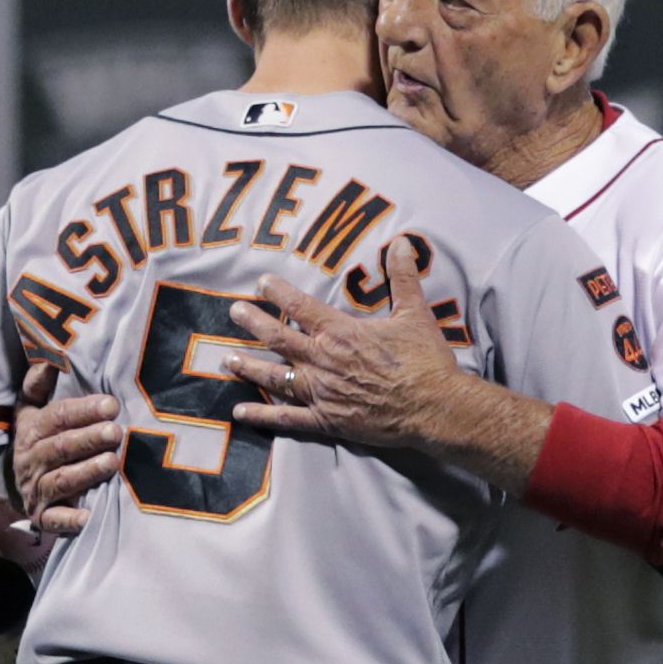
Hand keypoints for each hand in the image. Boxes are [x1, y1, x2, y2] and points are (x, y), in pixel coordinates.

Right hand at [10, 363, 123, 536]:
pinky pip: (55, 520)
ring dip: (86, 472)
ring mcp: (36, 490)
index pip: (57, 417)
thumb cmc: (38, 439)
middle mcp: (31, 460)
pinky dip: (71, 519)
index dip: (84, 410)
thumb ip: (39, 382)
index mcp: (31, 430)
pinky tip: (89, 515)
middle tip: (116, 431)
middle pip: (61, 448)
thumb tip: (50, 352)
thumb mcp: (31, 408)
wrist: (20, 485)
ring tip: (112, 463)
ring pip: (61, 480)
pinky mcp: (44, 516)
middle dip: (89, 439)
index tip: (111, 405)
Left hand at [224, 238, 471, 448]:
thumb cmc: (425, 360)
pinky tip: (239, 411)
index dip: (277, 292)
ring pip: (275, 377)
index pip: (299, 307)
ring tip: (227, 359)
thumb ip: (403, 277)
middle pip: (279, 338)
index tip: (261, 282)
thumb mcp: (415, 313)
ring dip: (249, 366)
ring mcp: (321, 392)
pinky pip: (286, 418)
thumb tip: (402, 243)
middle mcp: (323, 361)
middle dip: (253, 323)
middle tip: (233, 312)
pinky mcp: (326, 420)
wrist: (435, 407)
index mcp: (341, 332)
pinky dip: (262, 415)